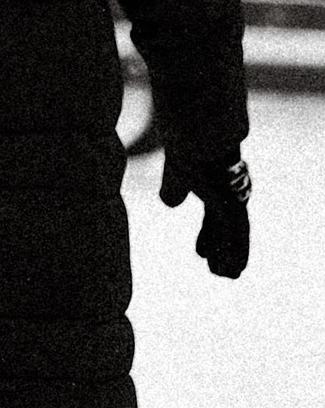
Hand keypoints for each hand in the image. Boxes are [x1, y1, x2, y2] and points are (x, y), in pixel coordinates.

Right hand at [159, 140, 250, 279]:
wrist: (196, 131)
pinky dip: (236, 253)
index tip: (199, 254)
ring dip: (231, 257)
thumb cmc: (185, 143)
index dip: (206, 237)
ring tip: (225, 276)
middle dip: (221, 248)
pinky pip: (237, 234)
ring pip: (236, 234)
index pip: (213, 217)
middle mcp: (227, 192)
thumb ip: (173, 187)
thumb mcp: (176, 170)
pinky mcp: (233, 202)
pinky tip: (233, 268)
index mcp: (211, 184)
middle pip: (226, 227)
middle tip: (216, 270)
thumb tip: (170, 203)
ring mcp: (233, 197)